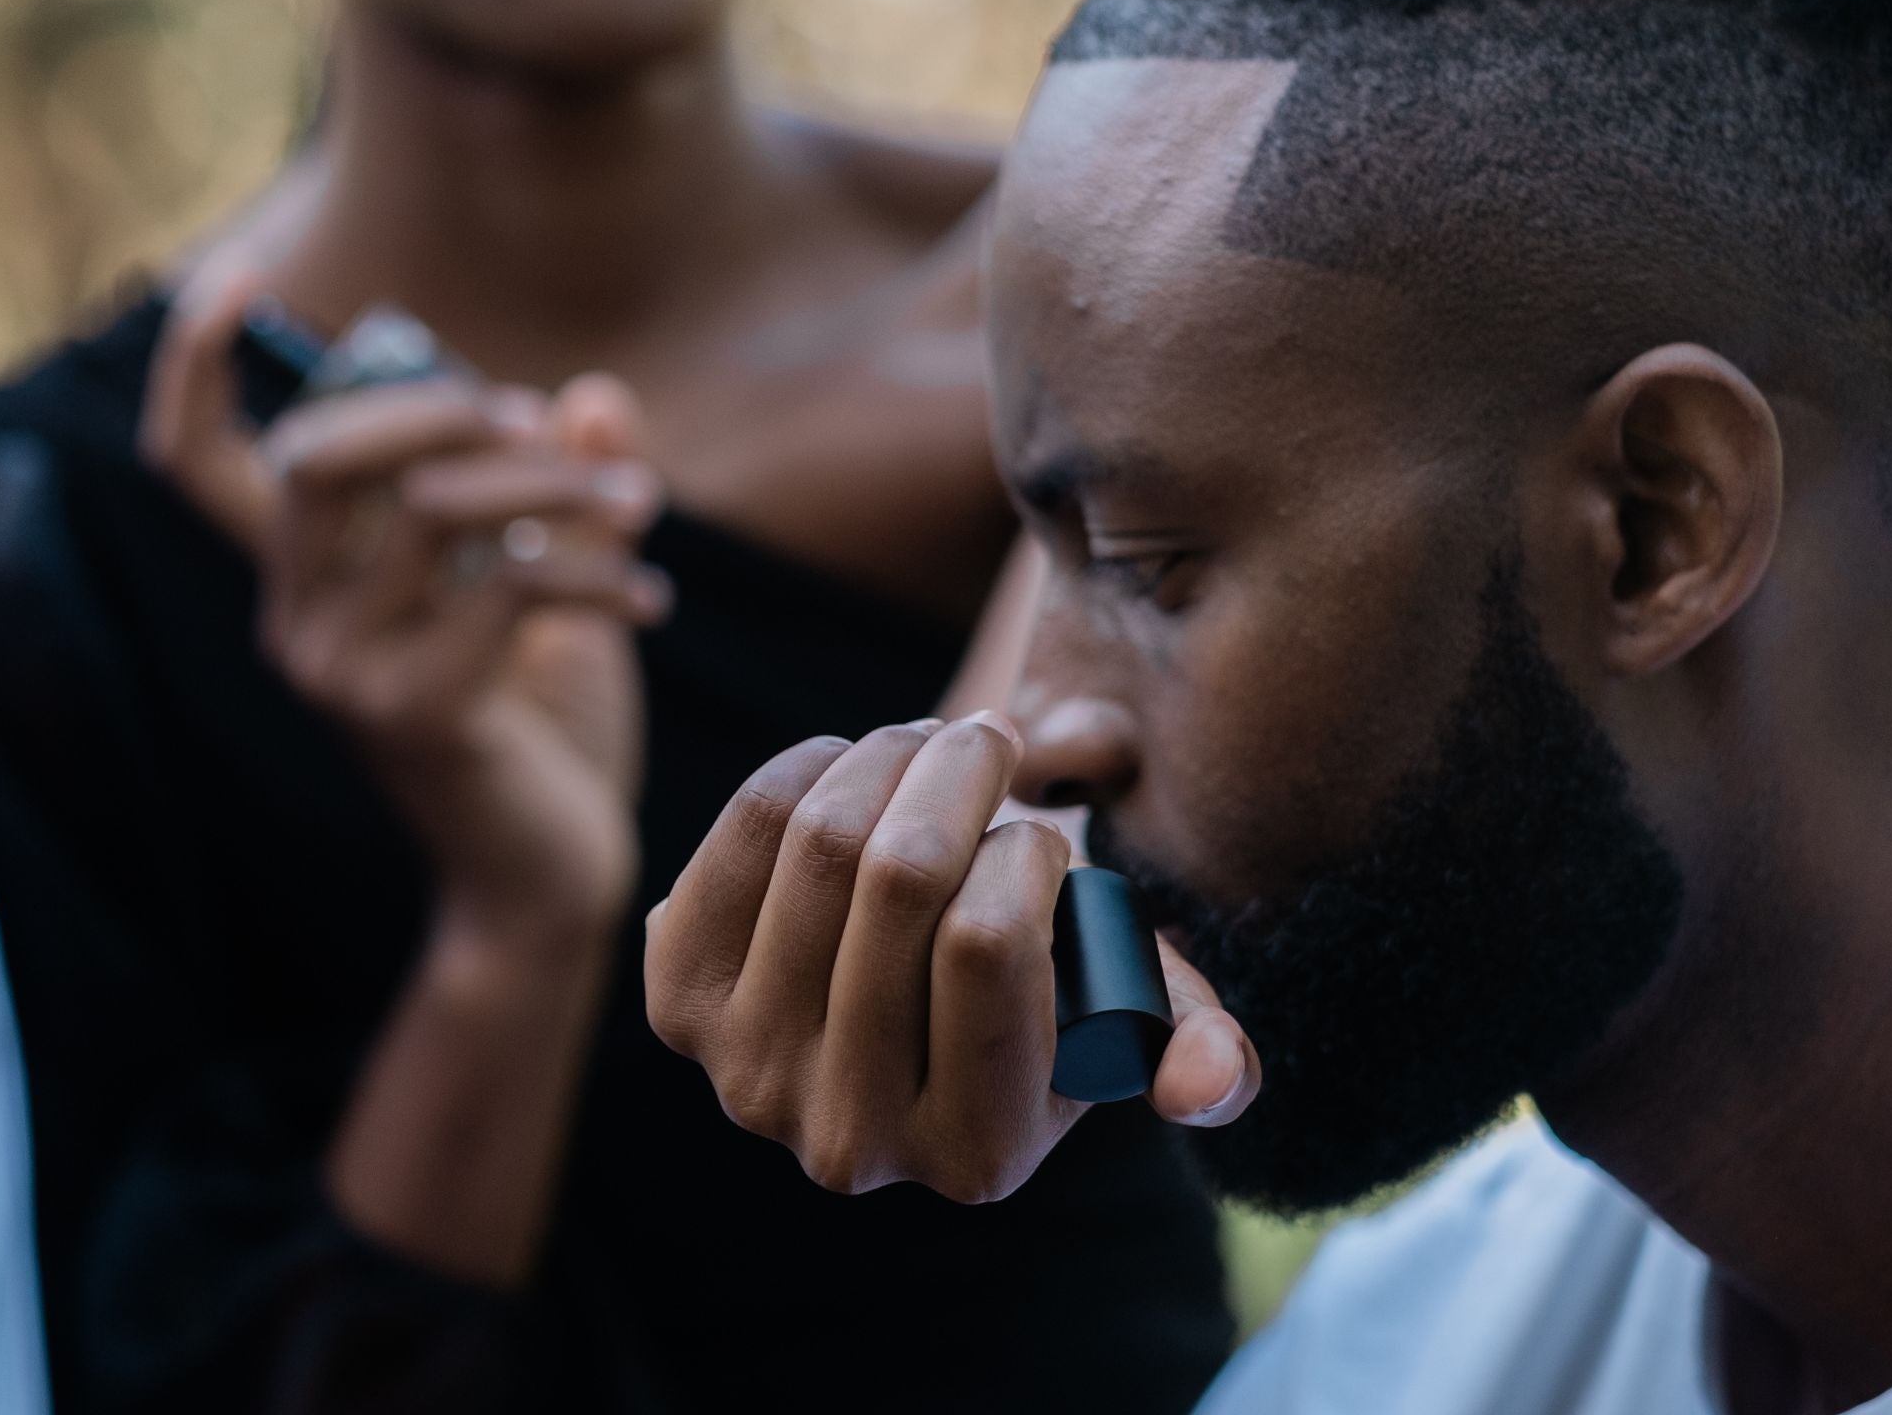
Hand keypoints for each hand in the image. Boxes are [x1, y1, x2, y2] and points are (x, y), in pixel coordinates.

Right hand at [142, 275, 668, 938]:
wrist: (551, 877)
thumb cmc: (542, 726)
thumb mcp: (555, 590)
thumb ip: (562, 495)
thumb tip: (595, 393)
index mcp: (307, 582)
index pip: (203, 467)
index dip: (198, 370)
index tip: (232, 275)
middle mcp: (297, 622)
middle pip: (320, 456)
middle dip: (437, 406)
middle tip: (537, 417)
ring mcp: (344, 673)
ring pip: (434, 509)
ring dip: (554, 485)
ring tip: (641, 501)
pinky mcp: (414, 712)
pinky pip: (506, 585)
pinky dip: (594, 573)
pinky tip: (652, 602)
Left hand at [644, 715, 1258, 1205]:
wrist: (895, 992)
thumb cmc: (1034, 973)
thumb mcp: (1120, 1000)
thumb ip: (1182, 1030)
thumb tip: (1215, 1083)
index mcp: (978, 1156)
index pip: (990, 941)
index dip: (1026, 851)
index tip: (1040, 833)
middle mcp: (850, 1143)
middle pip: (900, 876)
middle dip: (960, 769)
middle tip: (990, 735)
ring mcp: (748, 1076)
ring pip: (822, 835)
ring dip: (893, 751)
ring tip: (932, 741)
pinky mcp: (677, 1001)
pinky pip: (749, 822)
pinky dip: (814, 762)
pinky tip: (854, 770)